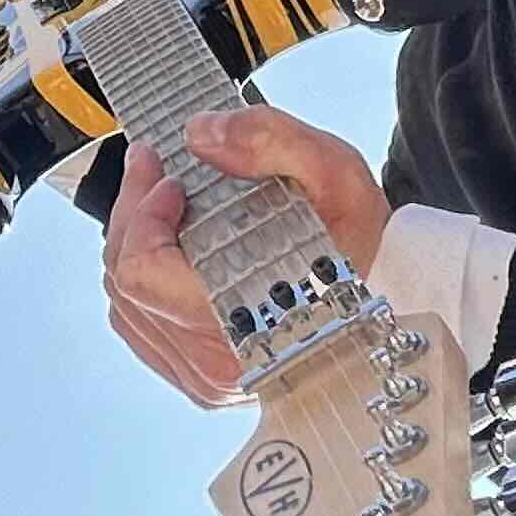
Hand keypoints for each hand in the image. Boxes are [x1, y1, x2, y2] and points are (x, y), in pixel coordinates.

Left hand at [103, 105, 390, 405]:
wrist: (389, 289)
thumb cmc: (359, 238)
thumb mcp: (331, 169)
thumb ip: (268, 139)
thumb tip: (200, 135)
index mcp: (245, 321)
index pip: (142, 273)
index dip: (142, 213)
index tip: (167, 177)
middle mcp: (220, 363)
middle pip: (126, 284)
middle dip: (131, 213)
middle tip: (151, 169)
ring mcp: (208, 379)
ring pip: (126, 307)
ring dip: (132, 244)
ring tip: (156, 202)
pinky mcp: (201, 380)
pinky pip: (141, 328)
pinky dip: (141, 280)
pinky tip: (165, 246)